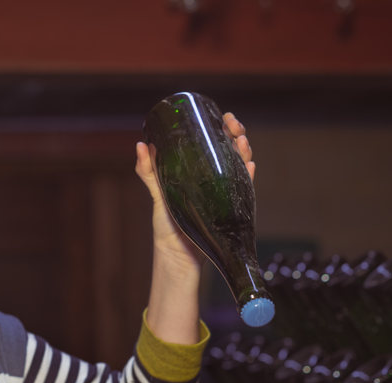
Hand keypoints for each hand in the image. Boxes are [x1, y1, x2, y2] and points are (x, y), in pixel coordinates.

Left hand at [134, 112, 256, 274]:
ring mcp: (225, 193)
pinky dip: (249, 177)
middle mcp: (214, 179)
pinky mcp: (232, 210)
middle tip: (234, 126)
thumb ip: (148, 172)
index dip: (221, 128)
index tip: (223, 117)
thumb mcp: (157, 194)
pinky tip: (250, 167)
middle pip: (230, 150)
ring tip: (241, 141)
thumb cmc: (166, 226)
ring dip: (244, 151)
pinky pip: (245, 190)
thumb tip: (141, 145)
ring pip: (240, 166)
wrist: (177, 255)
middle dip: (236, 134)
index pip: (213, 143)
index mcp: (198, 171)